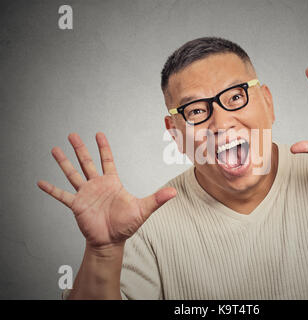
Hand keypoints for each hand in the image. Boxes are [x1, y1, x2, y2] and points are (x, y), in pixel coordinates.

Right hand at [37, 132, 175, 248]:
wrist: (111, 241)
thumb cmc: (126, 225)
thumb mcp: (143, 209)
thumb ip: (157, 199)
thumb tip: (174, 193)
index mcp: (111, 183)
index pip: (107, 160)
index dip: (103, 147)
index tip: (98, 134)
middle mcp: (97, 185)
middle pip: (87, 162)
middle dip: (80, 148)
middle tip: (72, 134)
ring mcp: (85, 194)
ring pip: (73, 174)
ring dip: (64, 162)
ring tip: (55, 149)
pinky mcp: (76, 205)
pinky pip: (61, 195)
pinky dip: (51, 189)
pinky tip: (40, 182)